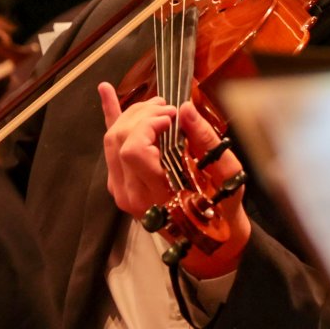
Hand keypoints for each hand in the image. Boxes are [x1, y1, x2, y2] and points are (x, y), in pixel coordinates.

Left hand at [97, 83, 250, 277]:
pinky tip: (105, 89)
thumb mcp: (225, 177)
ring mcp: (120, 189)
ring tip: (158, 107)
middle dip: (143, 115)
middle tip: (170, 110)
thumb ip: (205, 142)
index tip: (173, 117)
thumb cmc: (221, 209)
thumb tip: (186, 109)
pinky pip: (110, 147)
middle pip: (120, 139)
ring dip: (133, 114)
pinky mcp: (119, 183)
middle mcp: (130, 193)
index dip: (149, 124)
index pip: (133, 150)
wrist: (208, 241)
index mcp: (156, 194)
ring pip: (112, 140)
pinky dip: (109, 116)